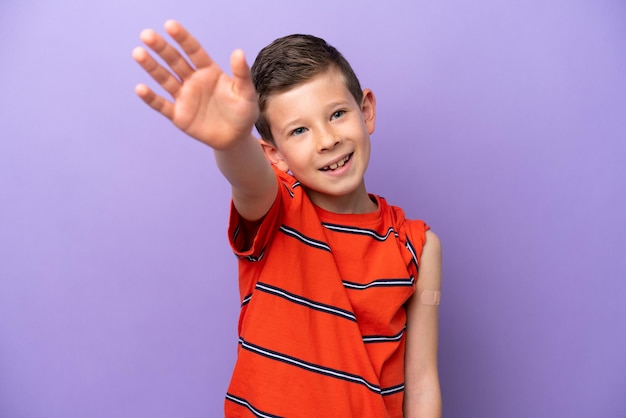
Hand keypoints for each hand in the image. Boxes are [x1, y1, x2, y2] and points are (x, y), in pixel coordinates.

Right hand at [132, 20, 258, 148]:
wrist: (236, 138)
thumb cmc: (243, 112)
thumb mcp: (246, 93)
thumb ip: (241, 74)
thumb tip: (238, 52)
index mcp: (209, 71)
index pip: (193, 51)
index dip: (182, 38)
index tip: (170, 25)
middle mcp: (193, 80)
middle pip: (175, 61)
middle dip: (161, 48)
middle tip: (146, 35)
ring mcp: (184, 97)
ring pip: (165, 79)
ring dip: (152, 67)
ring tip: (138, 53)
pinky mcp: (178, 115)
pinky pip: (162, 105)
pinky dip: (151, 98)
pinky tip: (140, 88)